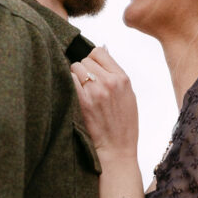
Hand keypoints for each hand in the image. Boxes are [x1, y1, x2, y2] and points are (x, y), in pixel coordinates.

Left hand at [70, 47, 138, 161]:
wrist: (116, 148)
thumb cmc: (123, 124)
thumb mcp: (128, 95)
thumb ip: (115, 73)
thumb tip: (102, 49)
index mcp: (122, 78)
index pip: (99, 51)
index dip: (92, 59)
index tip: (92, 70)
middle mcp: (109, 81)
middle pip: (84, 60)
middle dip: (83, 70)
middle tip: (85, 84)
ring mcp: (95, 91)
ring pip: (74, 68)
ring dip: (74, 77)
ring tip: (80, 91)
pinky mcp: (82, 101)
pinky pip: (68, 80)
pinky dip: (68, 85)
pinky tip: (74, 96)